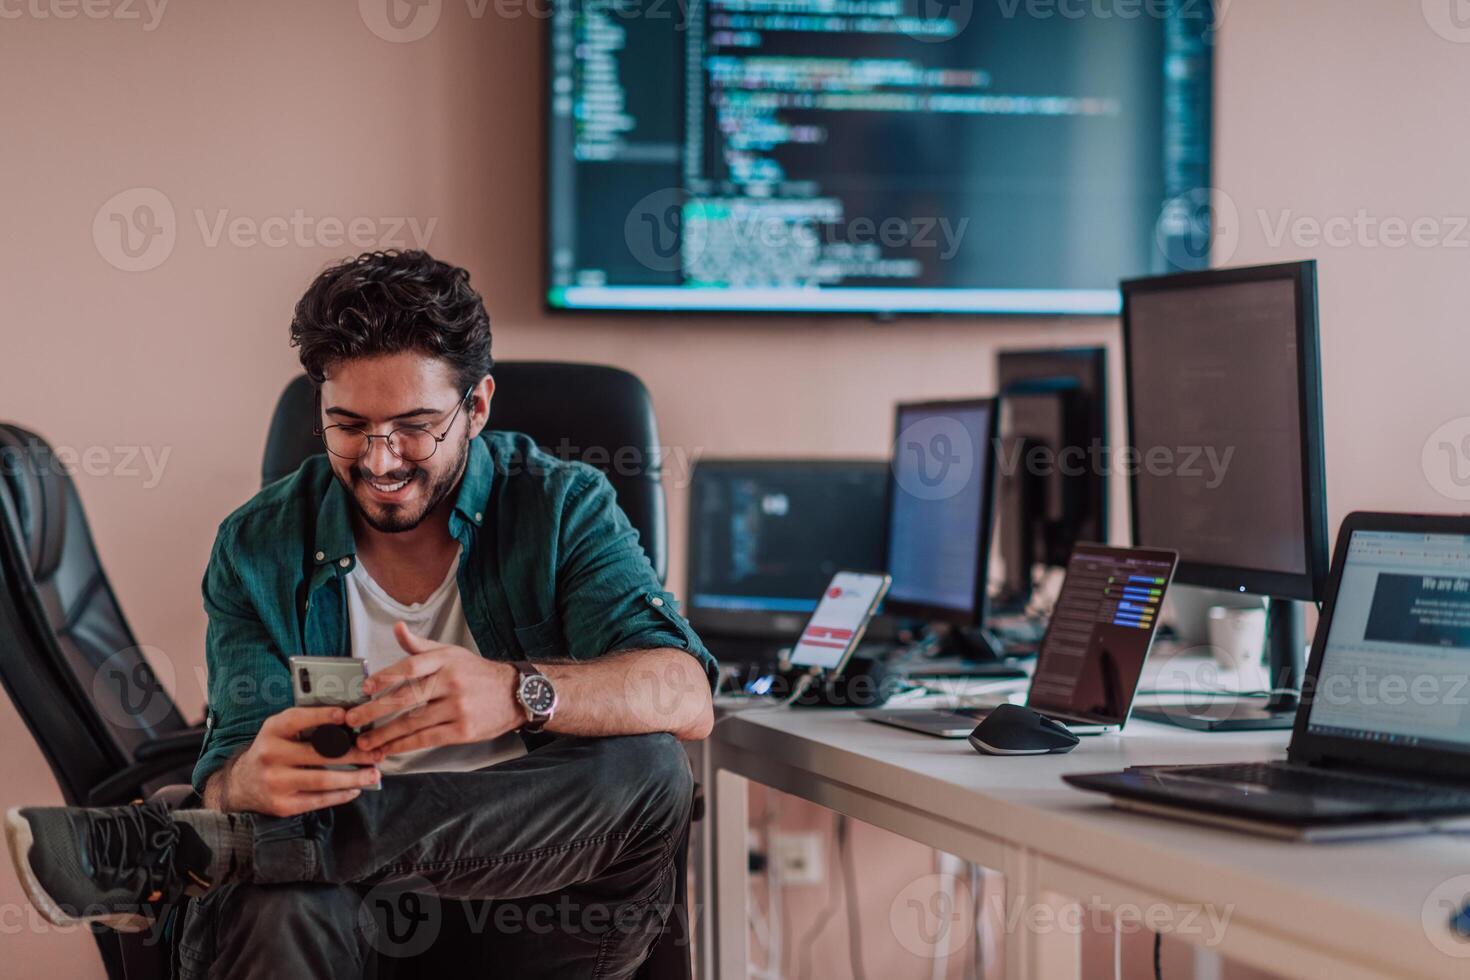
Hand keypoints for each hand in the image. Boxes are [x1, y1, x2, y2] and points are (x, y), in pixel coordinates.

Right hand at [213, 706, 383, 816]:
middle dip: (353, 754)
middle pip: (319, 754)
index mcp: (271, 731)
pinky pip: (317, 800)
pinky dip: (340, 795)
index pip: (297, 719)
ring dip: (353, 778)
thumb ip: (305, 725)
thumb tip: (348, 722)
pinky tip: (355, 789)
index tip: (345, 715)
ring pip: (322, 780)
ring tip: (373, 774)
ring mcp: (275, 782)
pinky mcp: (281, 805)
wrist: (241, 784)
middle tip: (376, 753)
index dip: (322, 716)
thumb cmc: (272, 751)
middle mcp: (270, 755)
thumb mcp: (279, 732)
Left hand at [345, 622, 522, 755]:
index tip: (364, 688)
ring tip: (365, 743)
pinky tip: (389, 750)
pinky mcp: (463, 730)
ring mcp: (457, 708)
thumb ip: (420, 645)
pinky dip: (405, 746)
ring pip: (413, 722)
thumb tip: (397, 628)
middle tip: (352, 720)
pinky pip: (427, 739)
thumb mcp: (451, 652)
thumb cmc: (476, 673)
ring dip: (385, 735)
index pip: (410, 667)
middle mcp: (451, 682)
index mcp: (445, 660)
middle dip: (374, 711)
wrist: (515, 694)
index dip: (385, 677)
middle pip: (406, 697)